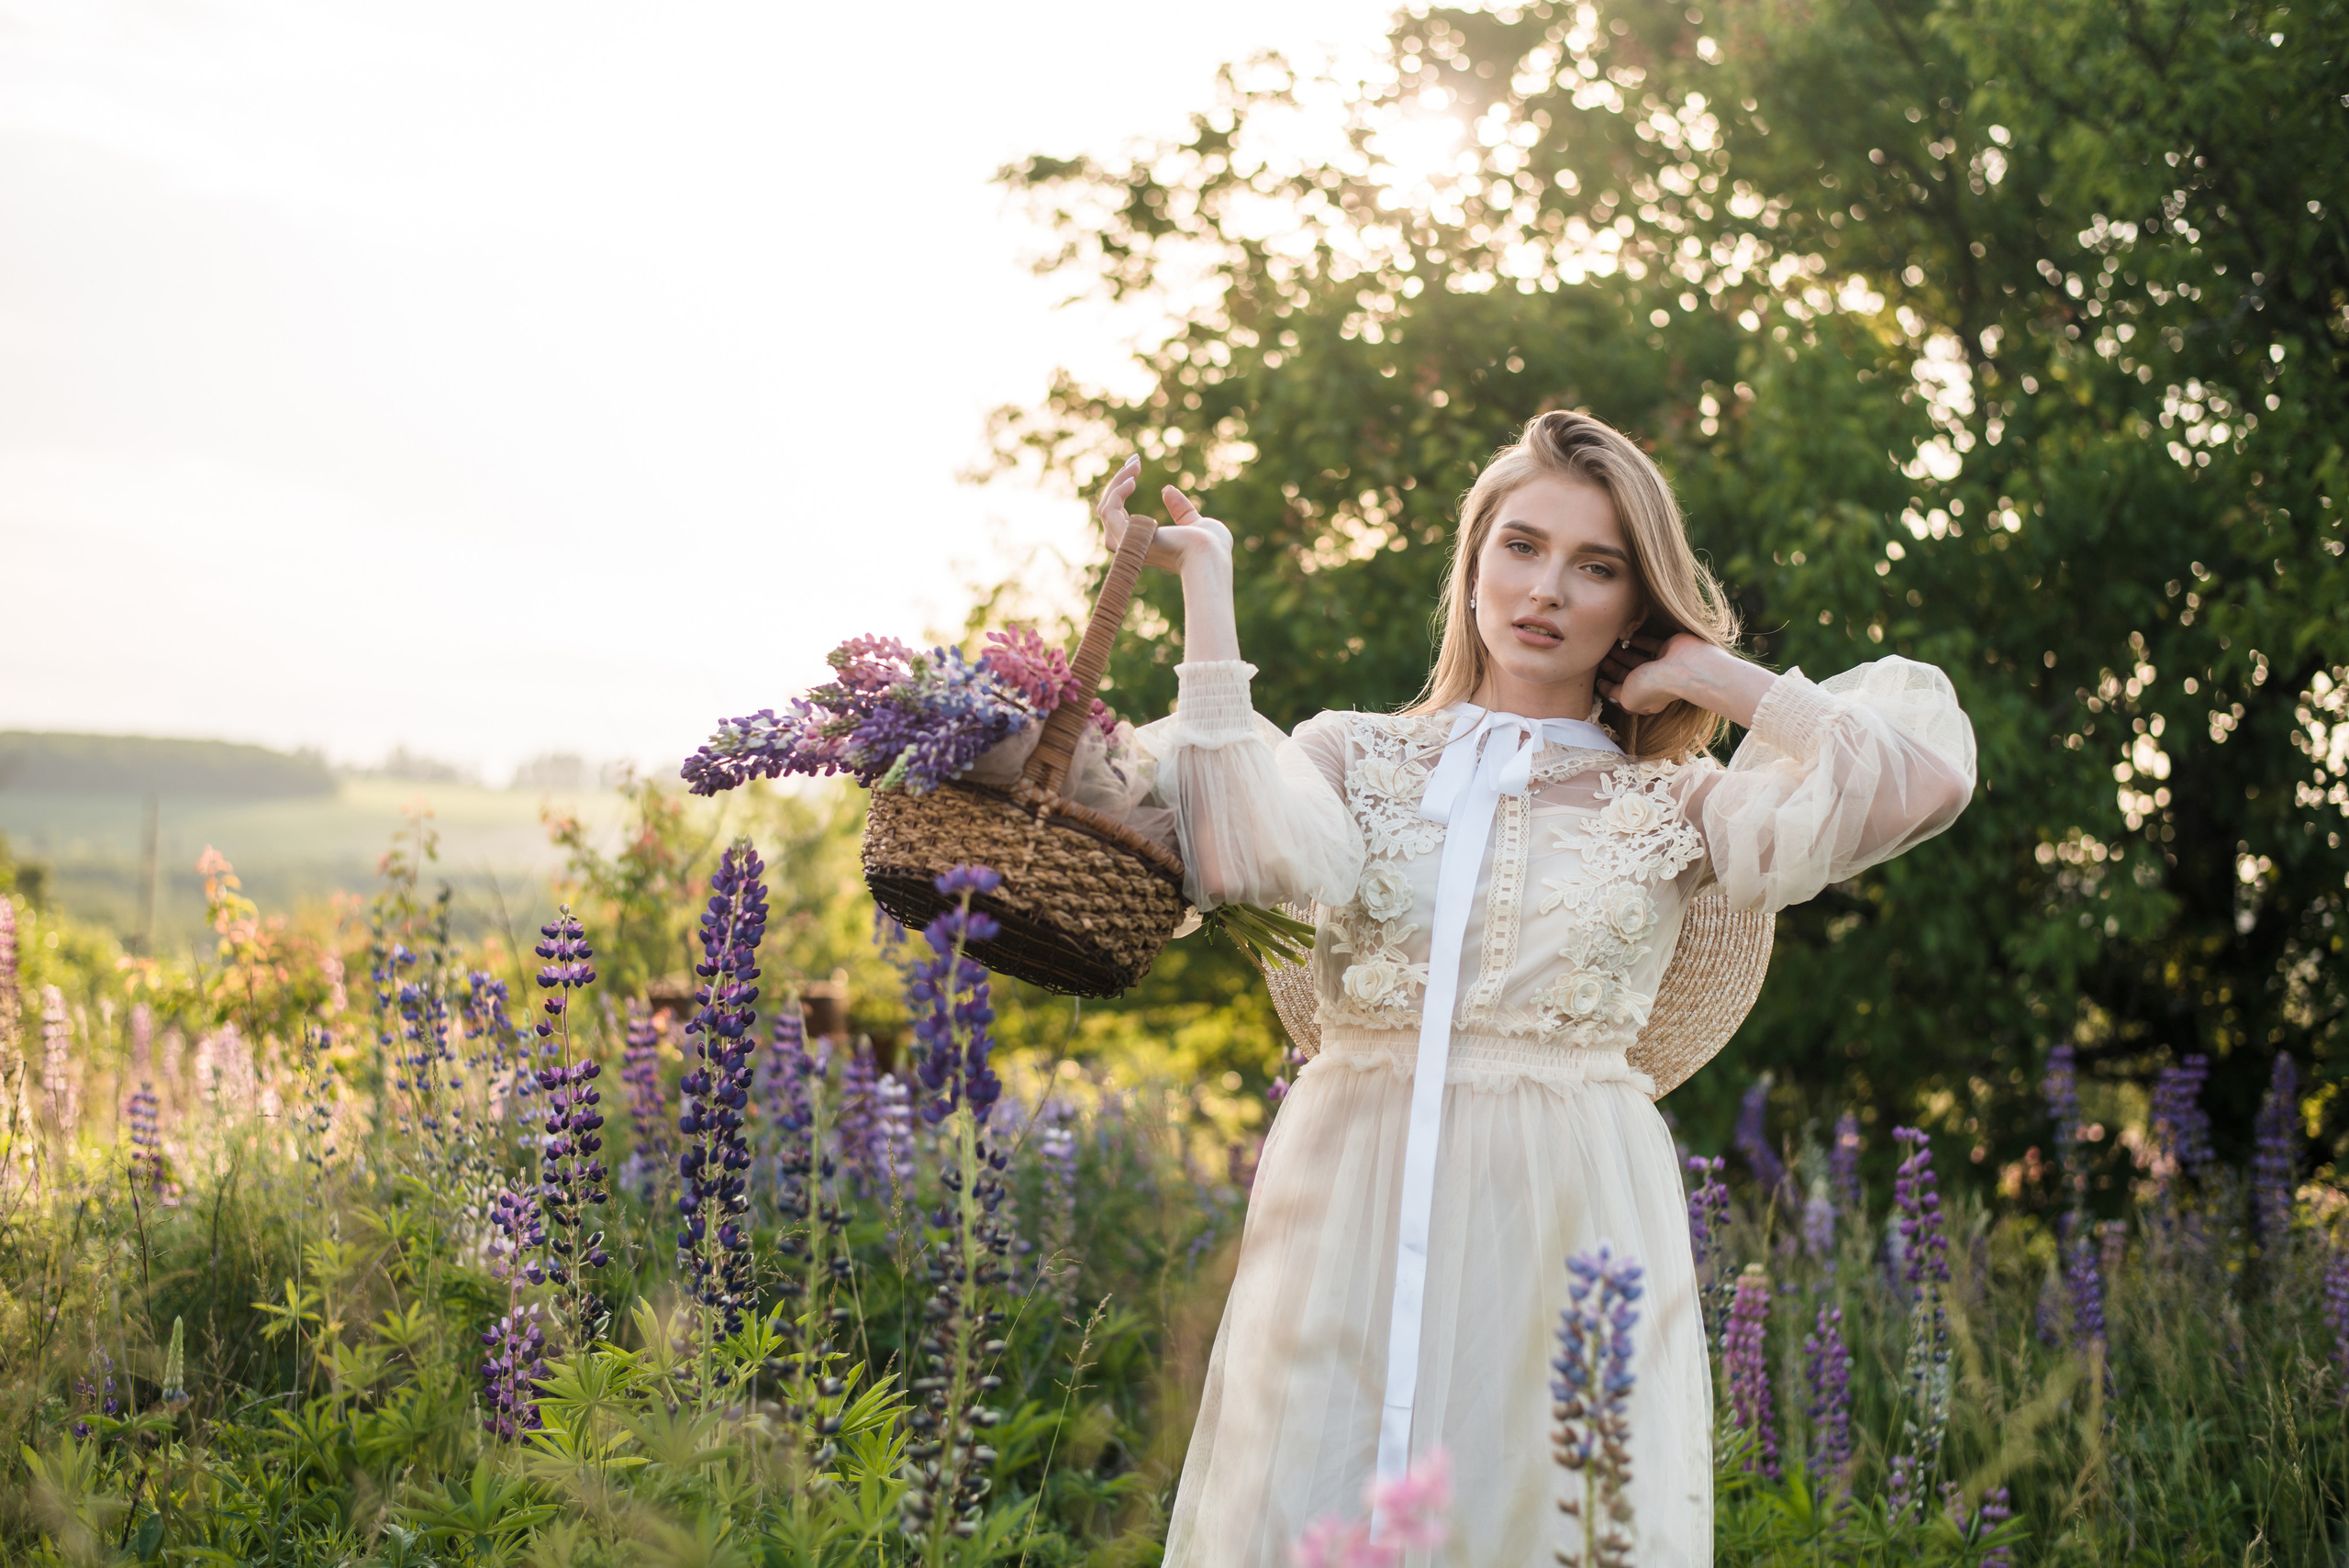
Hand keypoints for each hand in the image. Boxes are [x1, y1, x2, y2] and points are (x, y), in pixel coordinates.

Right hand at [1096, 456, 1231, 573]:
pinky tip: (1132, 480)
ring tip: (1134, 466)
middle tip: (1135, 460)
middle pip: (1108, 511)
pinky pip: (1109, 511)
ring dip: (1117, 483)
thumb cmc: (1211, 546)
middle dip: (1118, 482)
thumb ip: (1180, 509)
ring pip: (1106, 509)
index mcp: (1144, 544)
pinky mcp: (1128, 538)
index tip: (1136, 466)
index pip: (1120, 516)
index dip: (1123, 489)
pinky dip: (1117, 492)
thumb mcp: (1194, 521)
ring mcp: (1128, 544)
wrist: (1212, 554)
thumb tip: (1167, 490)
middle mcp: (1131, 546)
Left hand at [1599, 631, 1774, 727]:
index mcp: (1644, 698)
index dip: (1609, 685)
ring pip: (1637, 658)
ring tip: (1607, 645)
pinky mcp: (1668, 648)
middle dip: (1613, 667)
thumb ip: (1614, 694)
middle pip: (1628, 674)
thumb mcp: (1627, 697)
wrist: (1684, 668)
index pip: (1622, 693)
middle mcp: (1653, 682)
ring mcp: (1661, 665)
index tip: (1596, 676)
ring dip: (1622, 653)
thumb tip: (1604, 689)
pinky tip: (1624, 635)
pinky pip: (1649, 643)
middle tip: (1599, 656)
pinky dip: (1637, 640)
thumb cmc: (1655, 686)